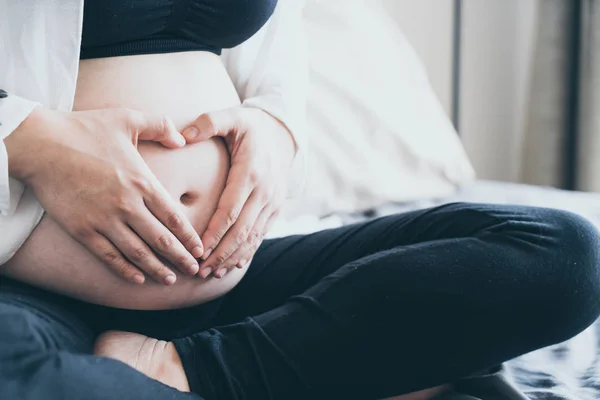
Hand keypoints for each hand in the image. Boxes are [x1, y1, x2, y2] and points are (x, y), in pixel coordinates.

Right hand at [6, 108, 203, 284]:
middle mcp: (127, 205)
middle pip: (161, 240)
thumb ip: (159, 126)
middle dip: (181, 258)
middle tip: (194, 271)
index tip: (200, 249)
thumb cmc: (84, 129)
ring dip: (157, 269)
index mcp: (141, 182)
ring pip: (138, 253)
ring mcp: (104, 220)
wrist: (39, 143)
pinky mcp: (82, 230)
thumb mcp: (127, 118)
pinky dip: (125, 270)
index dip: (190, 237)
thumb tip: (181, 139)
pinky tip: (138, 279)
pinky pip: (109, 256)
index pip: (174, 217)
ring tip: (171, 280)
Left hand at [182, 107, 295, 278]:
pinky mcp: (276, 208)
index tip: (197, 250)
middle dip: (220, 253)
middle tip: (199, 270)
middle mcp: (265, 191)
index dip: (214, 233)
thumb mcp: (232, 116)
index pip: (230, 210)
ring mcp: (273, 202)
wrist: (283, 133)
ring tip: (211, 274)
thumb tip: (184, 134)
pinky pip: (261, 235)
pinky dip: (247, 252)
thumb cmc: (250, 125)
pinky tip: (232, 265)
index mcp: (251, 172)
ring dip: (232, 258)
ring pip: (252, 237)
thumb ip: (208, 122)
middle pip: (241, 230)